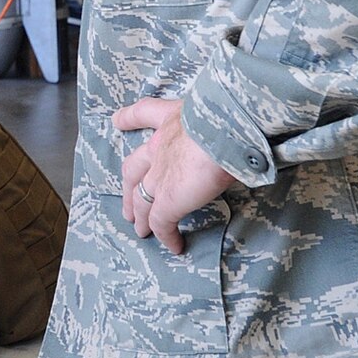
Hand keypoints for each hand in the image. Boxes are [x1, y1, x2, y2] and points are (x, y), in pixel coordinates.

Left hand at [115, 97, 239, 255]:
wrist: (223, 128)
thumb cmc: (228, 114)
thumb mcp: (217, 111)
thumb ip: (217, 123)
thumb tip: (240, 134)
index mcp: (171, 120)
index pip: (144, 114)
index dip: (128, 118)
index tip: (117, 120)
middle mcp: (159, 146)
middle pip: (134, 168)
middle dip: (129, 186)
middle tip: (128, 204)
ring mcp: (160, 174)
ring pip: (141, 199)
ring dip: (140, 216)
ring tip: (140, 229)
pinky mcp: (168, 199)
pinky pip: (162, 222)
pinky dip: (166, 236)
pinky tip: (174, 246)